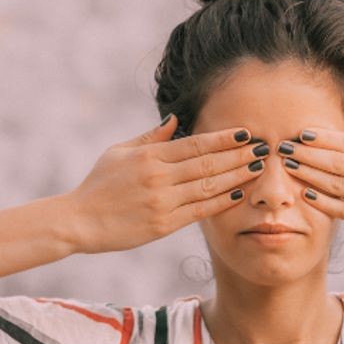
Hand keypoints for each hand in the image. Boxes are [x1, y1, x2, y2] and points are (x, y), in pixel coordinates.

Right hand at [65, 115, 265, 253]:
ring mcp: (162, 202)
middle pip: (208, 163)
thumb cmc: (99, 184)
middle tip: (263, 148)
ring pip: (209, 186)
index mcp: (149, 156)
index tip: (246, 133)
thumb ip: (151, 137)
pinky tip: (239, 193)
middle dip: (239, 155)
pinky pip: (200, 210)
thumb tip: (174, 119)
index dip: (224, 138)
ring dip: (237, 176)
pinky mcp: (163, 225)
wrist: (80, 221)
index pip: (195, 144)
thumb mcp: (119, 152)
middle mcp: (159, 177)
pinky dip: (221, 201)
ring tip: (259, 168)